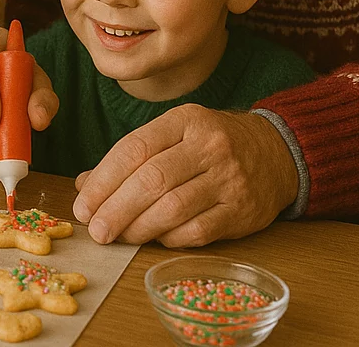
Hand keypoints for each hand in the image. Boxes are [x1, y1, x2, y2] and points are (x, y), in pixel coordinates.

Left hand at [73, 105, 298, 246]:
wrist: (276, 151)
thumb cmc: (210, 142)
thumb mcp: (173, 133)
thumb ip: (131, 156)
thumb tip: (85, 185)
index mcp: (184, 120)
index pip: (135, 148)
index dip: (104, 178)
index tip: (83, 203)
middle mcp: (208, 147)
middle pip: (152, 179)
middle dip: (116, 207)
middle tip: (95, 228)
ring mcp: (229, 179)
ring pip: (173, 208)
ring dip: (138, 227)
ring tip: (116, 236)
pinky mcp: (243, 212)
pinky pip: (199, 231)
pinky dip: (169, 238)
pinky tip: (152, 239)